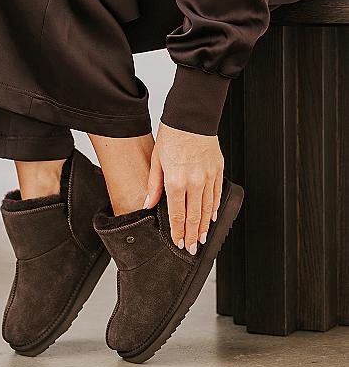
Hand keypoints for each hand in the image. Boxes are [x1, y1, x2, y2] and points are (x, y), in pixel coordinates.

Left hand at [144, 121, 223, 252]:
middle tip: (192, 248)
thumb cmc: (172, 135)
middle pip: (194, 216)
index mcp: (176, 181)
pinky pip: (217, 195)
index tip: (178, 242)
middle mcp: (194, 182)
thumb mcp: (156, 160)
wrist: (191, 117)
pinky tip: (212, 217)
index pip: (177, 215)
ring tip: (201, 238)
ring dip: (204, 226)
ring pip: (208, 209)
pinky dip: (214, 208)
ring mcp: (208, 177)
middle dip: (192, 235)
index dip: (178, 232)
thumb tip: (147, 204)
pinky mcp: (218, 170)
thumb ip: (153, 186)